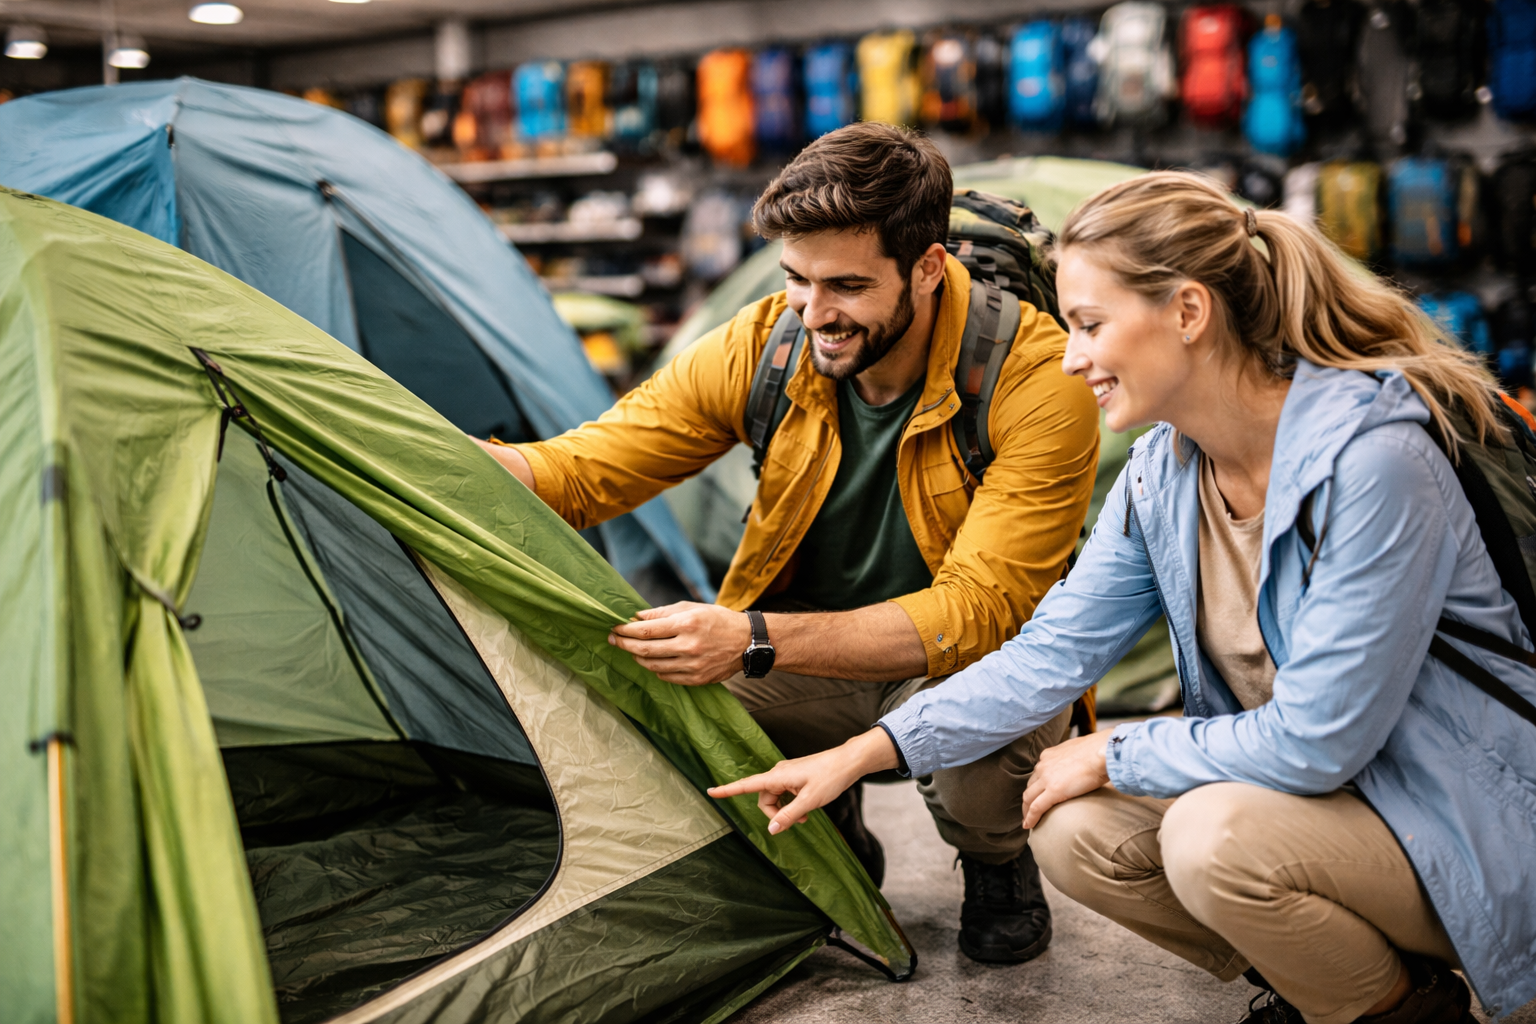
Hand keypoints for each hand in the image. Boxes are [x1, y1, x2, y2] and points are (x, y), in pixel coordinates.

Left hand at [608, 602, 750, 685]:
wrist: (747, 642)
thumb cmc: (718, 620)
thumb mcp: (692, 608)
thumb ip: (662, 612)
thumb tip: (636, 617)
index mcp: (686, 624)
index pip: (646, 630)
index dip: (625, 630)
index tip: (614, 628)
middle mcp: (688, 646)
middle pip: (645, 650)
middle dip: (624, 645)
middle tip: (613, 640)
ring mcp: (692, 665)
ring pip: (653, 666)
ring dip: (637, 658)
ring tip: (632, 651)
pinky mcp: (697, 679)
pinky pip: (666, 676)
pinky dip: (655, 668)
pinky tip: (653, 660)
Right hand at [707, 729, 898, 833]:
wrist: (848, 761)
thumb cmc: (830, 777)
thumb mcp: (810, 800)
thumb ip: (789, 816)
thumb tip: (771, 830)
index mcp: (777, 776)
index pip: (746, 785)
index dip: (727, 790)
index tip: (710, 792)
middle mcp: (778, 773)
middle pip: (764, 799)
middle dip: (775, 814)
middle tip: (799, 821)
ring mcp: (787, 774)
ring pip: (775, 798)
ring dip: (786, 810)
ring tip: (806, 816)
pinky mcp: (795, 776)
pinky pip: (785, 793)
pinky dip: (792, 804)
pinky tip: (807, 809)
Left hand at [1021, 730, 1111, 828]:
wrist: (1102, 753)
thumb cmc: (1099, 751)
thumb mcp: (1079, 751)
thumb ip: (1075, 759)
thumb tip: (1082, 764)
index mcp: (1049, 755)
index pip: (1038, 773)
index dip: (1036, 786)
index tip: (1038, 794)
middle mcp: (1043, 765)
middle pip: (1030, 786)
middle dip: (1029, 799)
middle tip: (1029, 810)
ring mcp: (1046, 778)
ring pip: (1029, 797)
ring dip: (1027, 810)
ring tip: (1028, 820)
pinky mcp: (1053, 791)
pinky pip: (1036, 807)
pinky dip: (1030, 818)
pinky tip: (1029, 825)